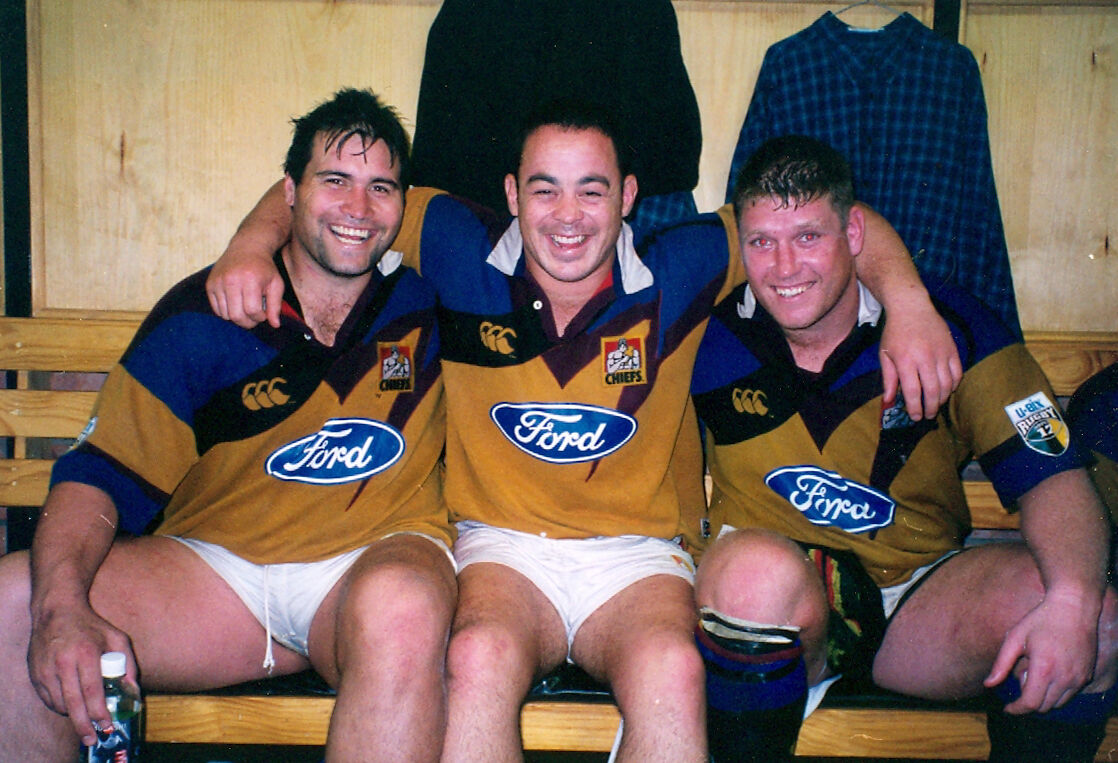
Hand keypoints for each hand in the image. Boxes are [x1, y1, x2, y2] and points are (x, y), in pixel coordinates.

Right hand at [28, 604, 136, 745]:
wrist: (56, 611)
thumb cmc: (91, 626)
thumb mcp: (117, 638)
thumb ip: (128, 663)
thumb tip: (133, 690)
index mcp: (86, 652)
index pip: (92, 690)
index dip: (99, 711)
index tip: (106, 724)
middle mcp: (63, 662)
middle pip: (73, 703)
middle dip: (83, 725)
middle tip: (92, 739)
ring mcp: (46, 669)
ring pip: (59, 704)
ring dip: (72, 714)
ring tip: (84, 715)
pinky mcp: (35, 673)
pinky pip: (47, 699)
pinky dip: (59, 706)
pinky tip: (70, 703)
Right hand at [205, 240, 282, 328]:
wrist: (246, 248)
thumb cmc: (264, 268)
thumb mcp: (276, 284)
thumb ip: (276, 306)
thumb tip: (275, 325)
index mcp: (250, 279)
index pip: (252, 311)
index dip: (260, 317)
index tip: (263, 313)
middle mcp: (231, 280)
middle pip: (237, 316)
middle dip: (248, 322)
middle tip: (254, 316)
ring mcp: (218, 282)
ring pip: (225, 315)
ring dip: (237, 317)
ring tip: (245, 307)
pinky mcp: (209, 284)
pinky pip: (216, 309)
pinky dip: (226, 312)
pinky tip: (235, 303)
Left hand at [880, 306, 961, 420]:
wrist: (911, 307)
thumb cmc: (895, 332)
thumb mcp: (885, 355)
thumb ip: (888, 379)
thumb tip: (889, 401)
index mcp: (906, 361)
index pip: (913, 392)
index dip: (915, 408)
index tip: (915, 417)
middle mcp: (925, 358)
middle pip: (932, 391)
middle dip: (930, 408)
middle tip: (927, 415)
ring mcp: (941, 353)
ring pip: (947, 384)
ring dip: (942, 398)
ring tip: (935, 405)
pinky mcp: (952, 349)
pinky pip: (957, 372)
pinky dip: (954, 385)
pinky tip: (947, 390)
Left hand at [984, 587, 1099, 713]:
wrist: (1074, 608)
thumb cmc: (1041, 620)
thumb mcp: (1015, 637)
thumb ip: (1001, 663)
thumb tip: (988, 684)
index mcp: (1044, 669)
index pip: (1030, 703)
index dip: (1016, 709)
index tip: (1007, 708)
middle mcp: (1064, 678)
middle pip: (1043, 706)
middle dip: (1028, 702)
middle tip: (1020, 680)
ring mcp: (1078, 678)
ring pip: (1058, 703)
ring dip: (1043, 699)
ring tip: (1035, 674)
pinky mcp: (1087, 675)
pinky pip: (1070, 694)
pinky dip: (1057, 693)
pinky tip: (1049, 673)